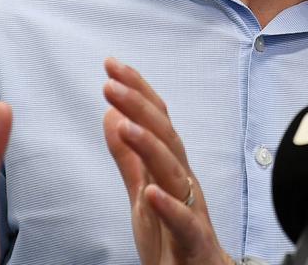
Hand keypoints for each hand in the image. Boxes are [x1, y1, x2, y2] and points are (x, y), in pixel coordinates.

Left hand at [102, 58, 230, 264]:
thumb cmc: (174, 239)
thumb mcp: (143, 194)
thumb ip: (129, 158)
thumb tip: (113, 115)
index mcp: (171, 168)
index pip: (156, 121)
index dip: (137, 91)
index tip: (112, 65)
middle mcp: (184, 182)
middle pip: (166, 137)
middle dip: (140, 107)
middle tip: (112, 82)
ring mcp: (192, 211)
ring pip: (174, 172)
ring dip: (150, 146)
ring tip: (126, 125)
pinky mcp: (195, 243)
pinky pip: (184, 223)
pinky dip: (168, 206)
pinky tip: (150, 192)